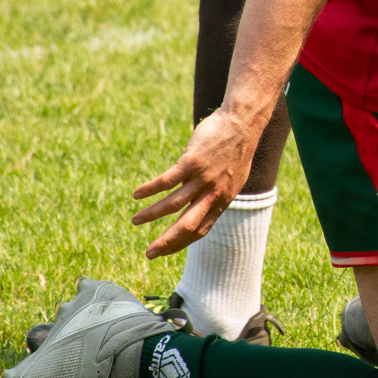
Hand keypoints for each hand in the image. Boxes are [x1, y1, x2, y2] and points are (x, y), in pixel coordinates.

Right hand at [131, 110, 262, 258]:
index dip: (180, 243)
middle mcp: (212, 195)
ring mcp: (202, 179)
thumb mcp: (232, 178)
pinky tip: (137, 194)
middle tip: (149, 254)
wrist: (242, 123)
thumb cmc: (236, 149)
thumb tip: (204, 204)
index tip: (164, 249)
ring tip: (135, 221)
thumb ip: (217, 193)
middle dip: (166, 243)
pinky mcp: (192, 163)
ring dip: (151, 215)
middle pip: (187, 226)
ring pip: (172, 205)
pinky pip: (167, 181)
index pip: (200, 231)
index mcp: (222, 201)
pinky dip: (150, 190)